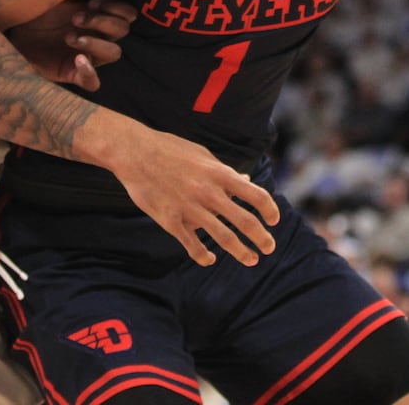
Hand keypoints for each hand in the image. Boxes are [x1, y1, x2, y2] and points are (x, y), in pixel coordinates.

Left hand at [7, 0, 137, 91]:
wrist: (11, 29)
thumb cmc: (39, 10)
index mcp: (97, 15)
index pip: (126, 14)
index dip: (116, 8)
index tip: (92, 2)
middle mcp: (97, 36)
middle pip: (122, 31)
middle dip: (102, 21)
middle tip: (75, 18)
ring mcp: (86, 55)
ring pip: (114, 54)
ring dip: (96, 42)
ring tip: (69, 36)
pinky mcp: (72, 73)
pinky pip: (93, 83)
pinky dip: (90, 73)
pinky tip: (77, 60)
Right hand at [109, 125, 280, 268]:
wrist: (134, 152)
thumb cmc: (170, 149)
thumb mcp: (202, 154)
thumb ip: (224, 171)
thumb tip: (245, 180)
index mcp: (219, 173)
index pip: (256, 195)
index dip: (270, 210)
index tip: (274, 221)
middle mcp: (209, 192)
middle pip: (245, 221)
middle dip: (262, 238)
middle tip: (269, 248)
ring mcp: (190, 208)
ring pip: (224, 237)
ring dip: (242, 252)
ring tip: (251, 259)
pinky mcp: (170, 220)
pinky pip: (192, 245)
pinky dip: (203, 256)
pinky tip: (210, 259)